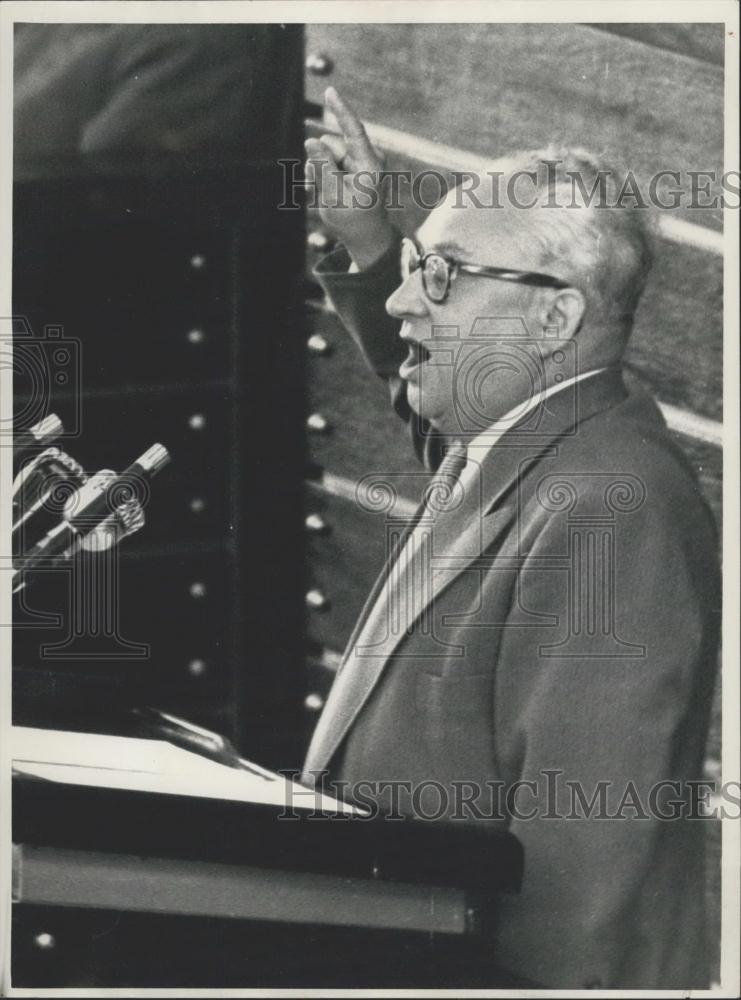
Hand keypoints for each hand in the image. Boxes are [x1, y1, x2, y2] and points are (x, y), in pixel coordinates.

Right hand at [305, 87, 395, 269]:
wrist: (365, 237)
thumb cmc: (352, 221)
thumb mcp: (333, 196)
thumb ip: (322, 167)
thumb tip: (311, 140)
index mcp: (369, 165)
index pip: (354, 131)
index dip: (341, 110)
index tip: (330, 92)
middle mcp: (365, 158)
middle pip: (331, 144)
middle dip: (318, 161)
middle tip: (316, 189)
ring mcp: (358, 161)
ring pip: (325, 151)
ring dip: (316, 170)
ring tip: (321, 193)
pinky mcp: (350, 166)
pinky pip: (326, 160)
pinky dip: (319, 173)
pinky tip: (320, 190)